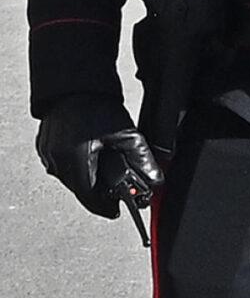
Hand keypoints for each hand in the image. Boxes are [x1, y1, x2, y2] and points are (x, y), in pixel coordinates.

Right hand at [36, 96, 161, 219]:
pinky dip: (79, 169)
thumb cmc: (97, 106)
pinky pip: (63, 168)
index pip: (90, 196)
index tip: (116, 211)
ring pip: (72, 180)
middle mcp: (56, 160)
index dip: (105, 206)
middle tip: (118, 192)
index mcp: (74, 158)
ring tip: (106, 172)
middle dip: (100, 192)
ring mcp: (48, 155)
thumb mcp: (126, 133)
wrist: (75, 87)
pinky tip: (92, 161)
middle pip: (81, 189)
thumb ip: (142, 158)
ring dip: (90, 180)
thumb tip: (155, 179)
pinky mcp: (45, 149)